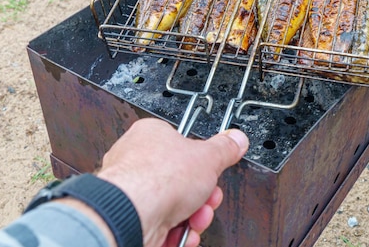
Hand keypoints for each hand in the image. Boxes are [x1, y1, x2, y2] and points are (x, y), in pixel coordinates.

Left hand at [96, 118, 248, 246]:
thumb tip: (236, 139)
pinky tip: (182, 234)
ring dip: (192, 217)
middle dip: (201, 196)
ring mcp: (132, 191)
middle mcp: (137, 160)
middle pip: (181, 180)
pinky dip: (175, 233)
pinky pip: (160, 224)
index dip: (203, 163)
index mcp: (151, 134)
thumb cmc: (158, 178)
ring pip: (173, 205)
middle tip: (208, 199)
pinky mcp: (132, 217)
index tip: (214, 171)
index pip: (182, 145)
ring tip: (195, 219)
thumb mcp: (208, 157)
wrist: (134, 213)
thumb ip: (225, 148)